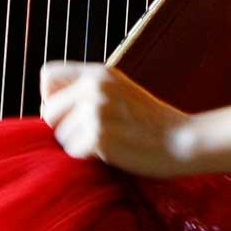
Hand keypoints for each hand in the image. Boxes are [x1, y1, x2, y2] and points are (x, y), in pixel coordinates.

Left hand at [38, 61, 192, 177]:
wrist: (183, 140)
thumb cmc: (149, 121)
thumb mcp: (118, 90)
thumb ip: (87, 90)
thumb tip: (47, 108)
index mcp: (97, 73)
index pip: (47, 75)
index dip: (52, 97)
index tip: (69, 111)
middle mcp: (94, 87)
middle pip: (48, 111)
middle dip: (63, 127)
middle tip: (91, 133)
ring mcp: (96, 111)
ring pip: (61, 135)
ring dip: (78, 145)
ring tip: (108, 141)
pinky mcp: (99, 136)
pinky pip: (74, 152)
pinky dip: (88, 158)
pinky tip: (112, 152)